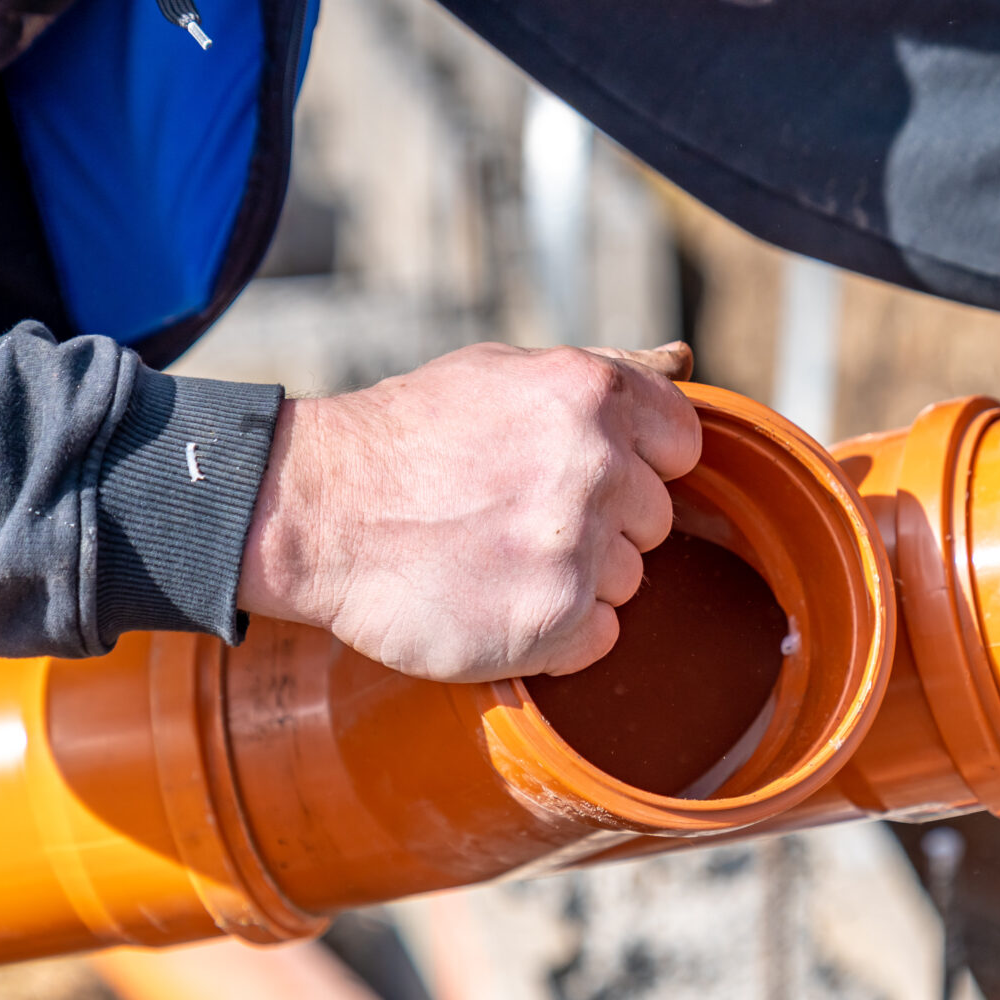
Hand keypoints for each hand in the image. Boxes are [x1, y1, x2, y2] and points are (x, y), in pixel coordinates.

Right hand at [239, 341, 700, 681]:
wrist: (315, 512)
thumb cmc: (408, 439)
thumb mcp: (501, 372)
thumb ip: (602, 372)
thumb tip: (684, 361)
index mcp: (590, 393)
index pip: (681, 444)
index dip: (638, 463)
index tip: (582, 473)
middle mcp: (594, 466)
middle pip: (655, 519)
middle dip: (601, 524)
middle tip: (516, 516)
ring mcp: (575, 548)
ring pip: (628, 581)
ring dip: (575, 580)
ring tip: (497, 557)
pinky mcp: (552, 622)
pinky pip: (600, 638)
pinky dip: (557, 634)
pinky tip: (497, 601)